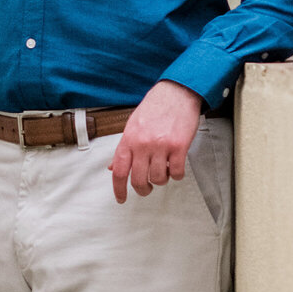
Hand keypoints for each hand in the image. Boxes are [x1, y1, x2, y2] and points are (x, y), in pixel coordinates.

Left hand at [110, 81, 204, 202]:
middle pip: (139, 180)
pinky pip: (177, 172)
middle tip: (147, 189)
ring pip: (159, 178)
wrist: (177, 92)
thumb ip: (124, 148)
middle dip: (143, 189)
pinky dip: (177, 175)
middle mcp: (143, 144)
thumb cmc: (155, 107)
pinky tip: (176, 167)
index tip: (121, 198)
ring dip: (162, 179)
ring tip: (164, 170)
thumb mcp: (132, 126)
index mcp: (128, 140)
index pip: (119, 171)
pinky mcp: (179, 146)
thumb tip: (113, 167)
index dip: (118, 189)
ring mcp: (161, 146)